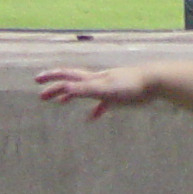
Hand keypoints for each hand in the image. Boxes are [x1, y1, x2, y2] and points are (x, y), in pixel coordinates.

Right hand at [35, 64, 154, 119]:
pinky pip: (103, 102)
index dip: (52, 78)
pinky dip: (95, 109)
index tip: (36, 80)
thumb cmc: (132, 86)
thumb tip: (64, 89)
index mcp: (93, 79)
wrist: (156, 81)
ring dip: (72, 96)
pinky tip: (92, 117)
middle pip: (73, 83)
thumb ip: (85, 90)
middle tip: (42, 97)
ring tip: (61, 103)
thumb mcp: (106, 90)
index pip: (67, 76)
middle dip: (56, 89)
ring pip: (86, 91)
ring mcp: (109, 87)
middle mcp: (99, 81)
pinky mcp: (119, 95)